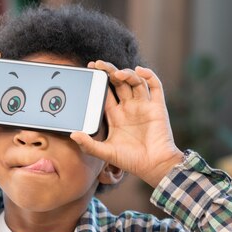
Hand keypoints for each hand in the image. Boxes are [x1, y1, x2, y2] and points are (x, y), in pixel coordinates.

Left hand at [70, 61, 182, 187]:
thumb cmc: (130, 161)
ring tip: (117, 73)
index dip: (98, 80)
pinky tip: (140, 70)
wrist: (154, 166)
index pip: (105, 92)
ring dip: (127, 73)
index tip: (90, 69)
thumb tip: (73, 135)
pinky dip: (149, 76)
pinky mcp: (157, 107)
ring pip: (135, 82)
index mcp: (115, 115)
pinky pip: (155, 86)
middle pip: (118, 82)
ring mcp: (143, 106)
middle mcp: (129, 108)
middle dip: (109, 71)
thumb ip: (89, 145)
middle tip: (98, 64)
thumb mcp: (105, 153)